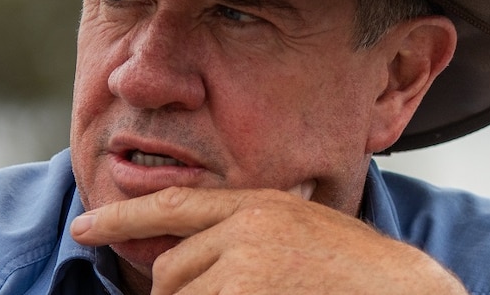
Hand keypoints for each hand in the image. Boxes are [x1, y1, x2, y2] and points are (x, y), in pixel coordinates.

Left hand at [71, 186, 466, 293]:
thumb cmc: (352, 273)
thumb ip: (242, 235)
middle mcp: (246, 227)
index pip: (172, 205)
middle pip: (170, 270)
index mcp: (257, 204)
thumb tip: (181, 253)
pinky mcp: (246, 294)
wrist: (405, 290)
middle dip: (177, 293)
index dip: (121, 216)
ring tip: (259, 291)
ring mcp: (246, 265)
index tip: (85, 226)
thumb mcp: (294, 234)